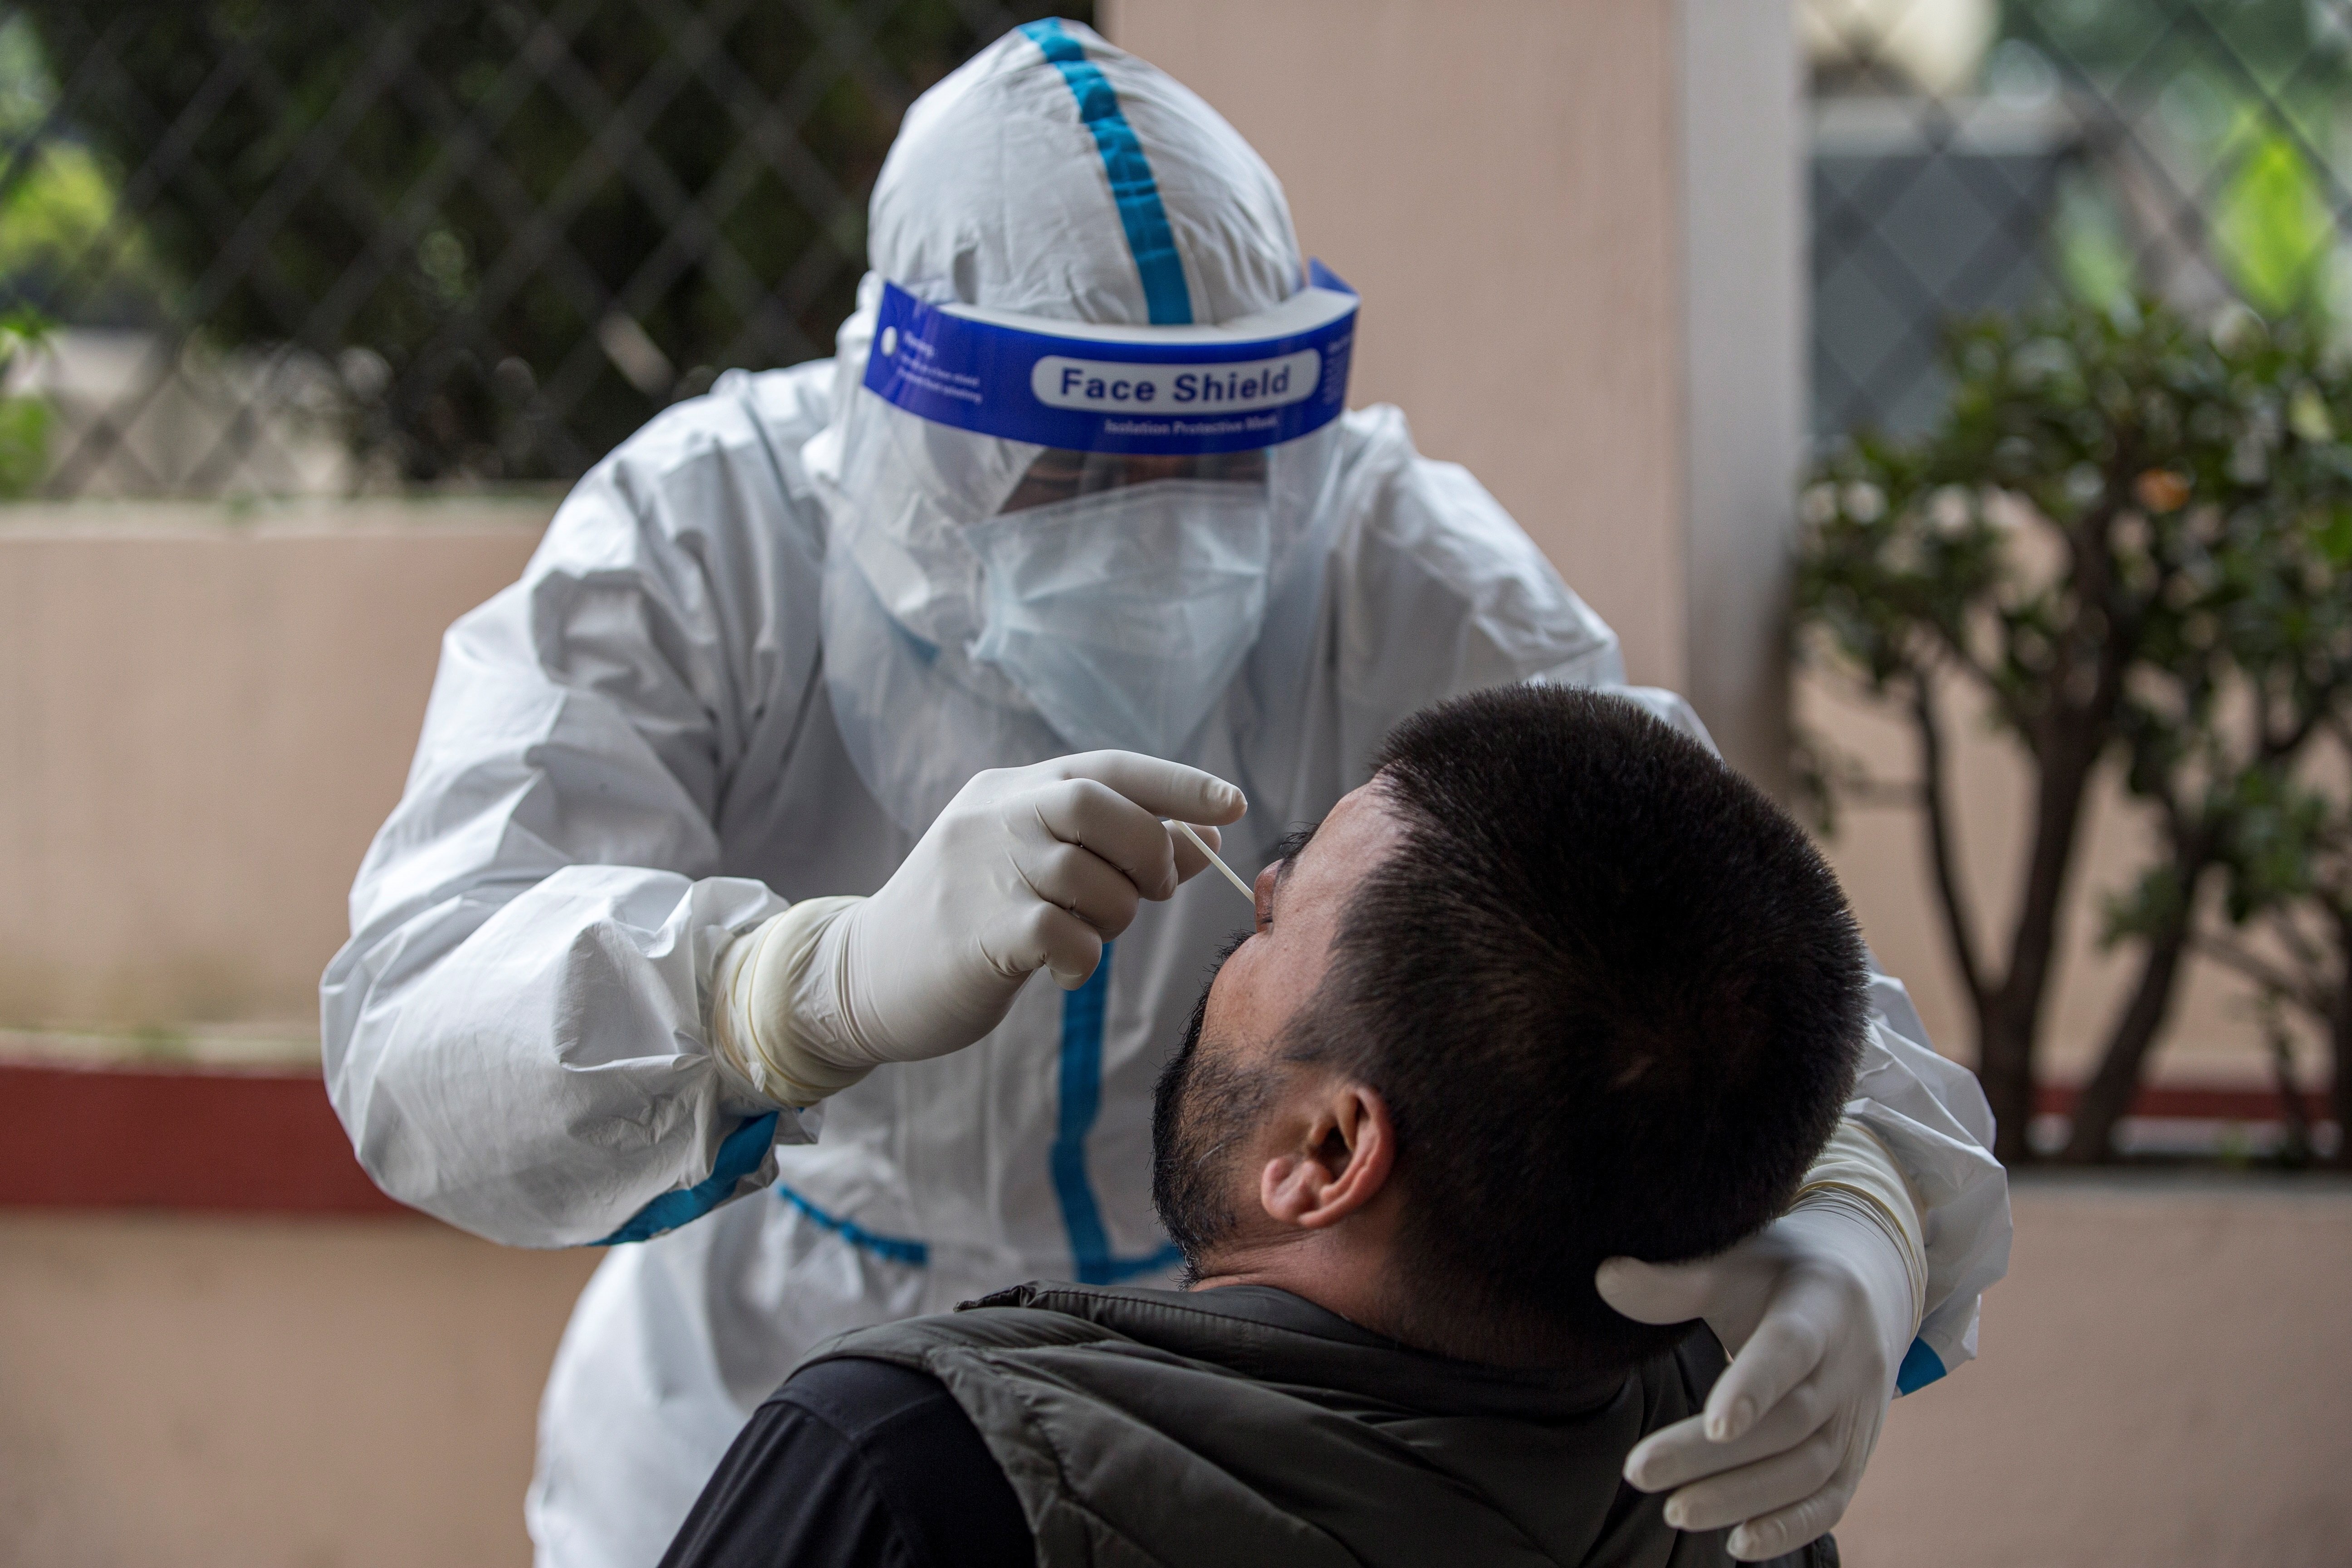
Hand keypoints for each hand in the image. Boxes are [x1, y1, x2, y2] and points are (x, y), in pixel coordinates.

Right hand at [821, 751, 1244, 1065]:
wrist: (864, 977)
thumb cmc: (968, 922)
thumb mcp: (1034, 872)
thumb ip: (1109, 853)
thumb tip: (1199, 842)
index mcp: (1010, 791)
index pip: (1107, 767)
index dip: (1177, 784)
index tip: (1232, 803)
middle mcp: (993, 817)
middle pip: (1096, 804)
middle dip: (1148, 847)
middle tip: (1155, 890)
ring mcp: (980, 870)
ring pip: (1086, 874)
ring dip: (1115, 913)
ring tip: (1090, 935)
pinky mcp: (976, 931)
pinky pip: (1064, 935)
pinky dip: (1085, 957)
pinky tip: (1064, 971)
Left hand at [1597, 1200, 1916, 1559]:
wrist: (1865, 1291)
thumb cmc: (1777, 1276)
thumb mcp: (1735, 1263)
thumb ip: (1675, 1281)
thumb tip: (1605, 1277)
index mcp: (1820, 1307)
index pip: (1790, 1349)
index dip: (1756, 1387)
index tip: (1714, 1424)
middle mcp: (1849, 1366)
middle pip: (1787, 1423)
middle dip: (1712, 1456)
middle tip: (1638, 1473)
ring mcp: (1858, 1416)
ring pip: (1808, 1470)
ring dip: (1742, 1497)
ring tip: (1673, 1511)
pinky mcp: (1856, 1455)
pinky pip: (1832, 1501)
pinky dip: (1789, 1528)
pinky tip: (1738, 1545)